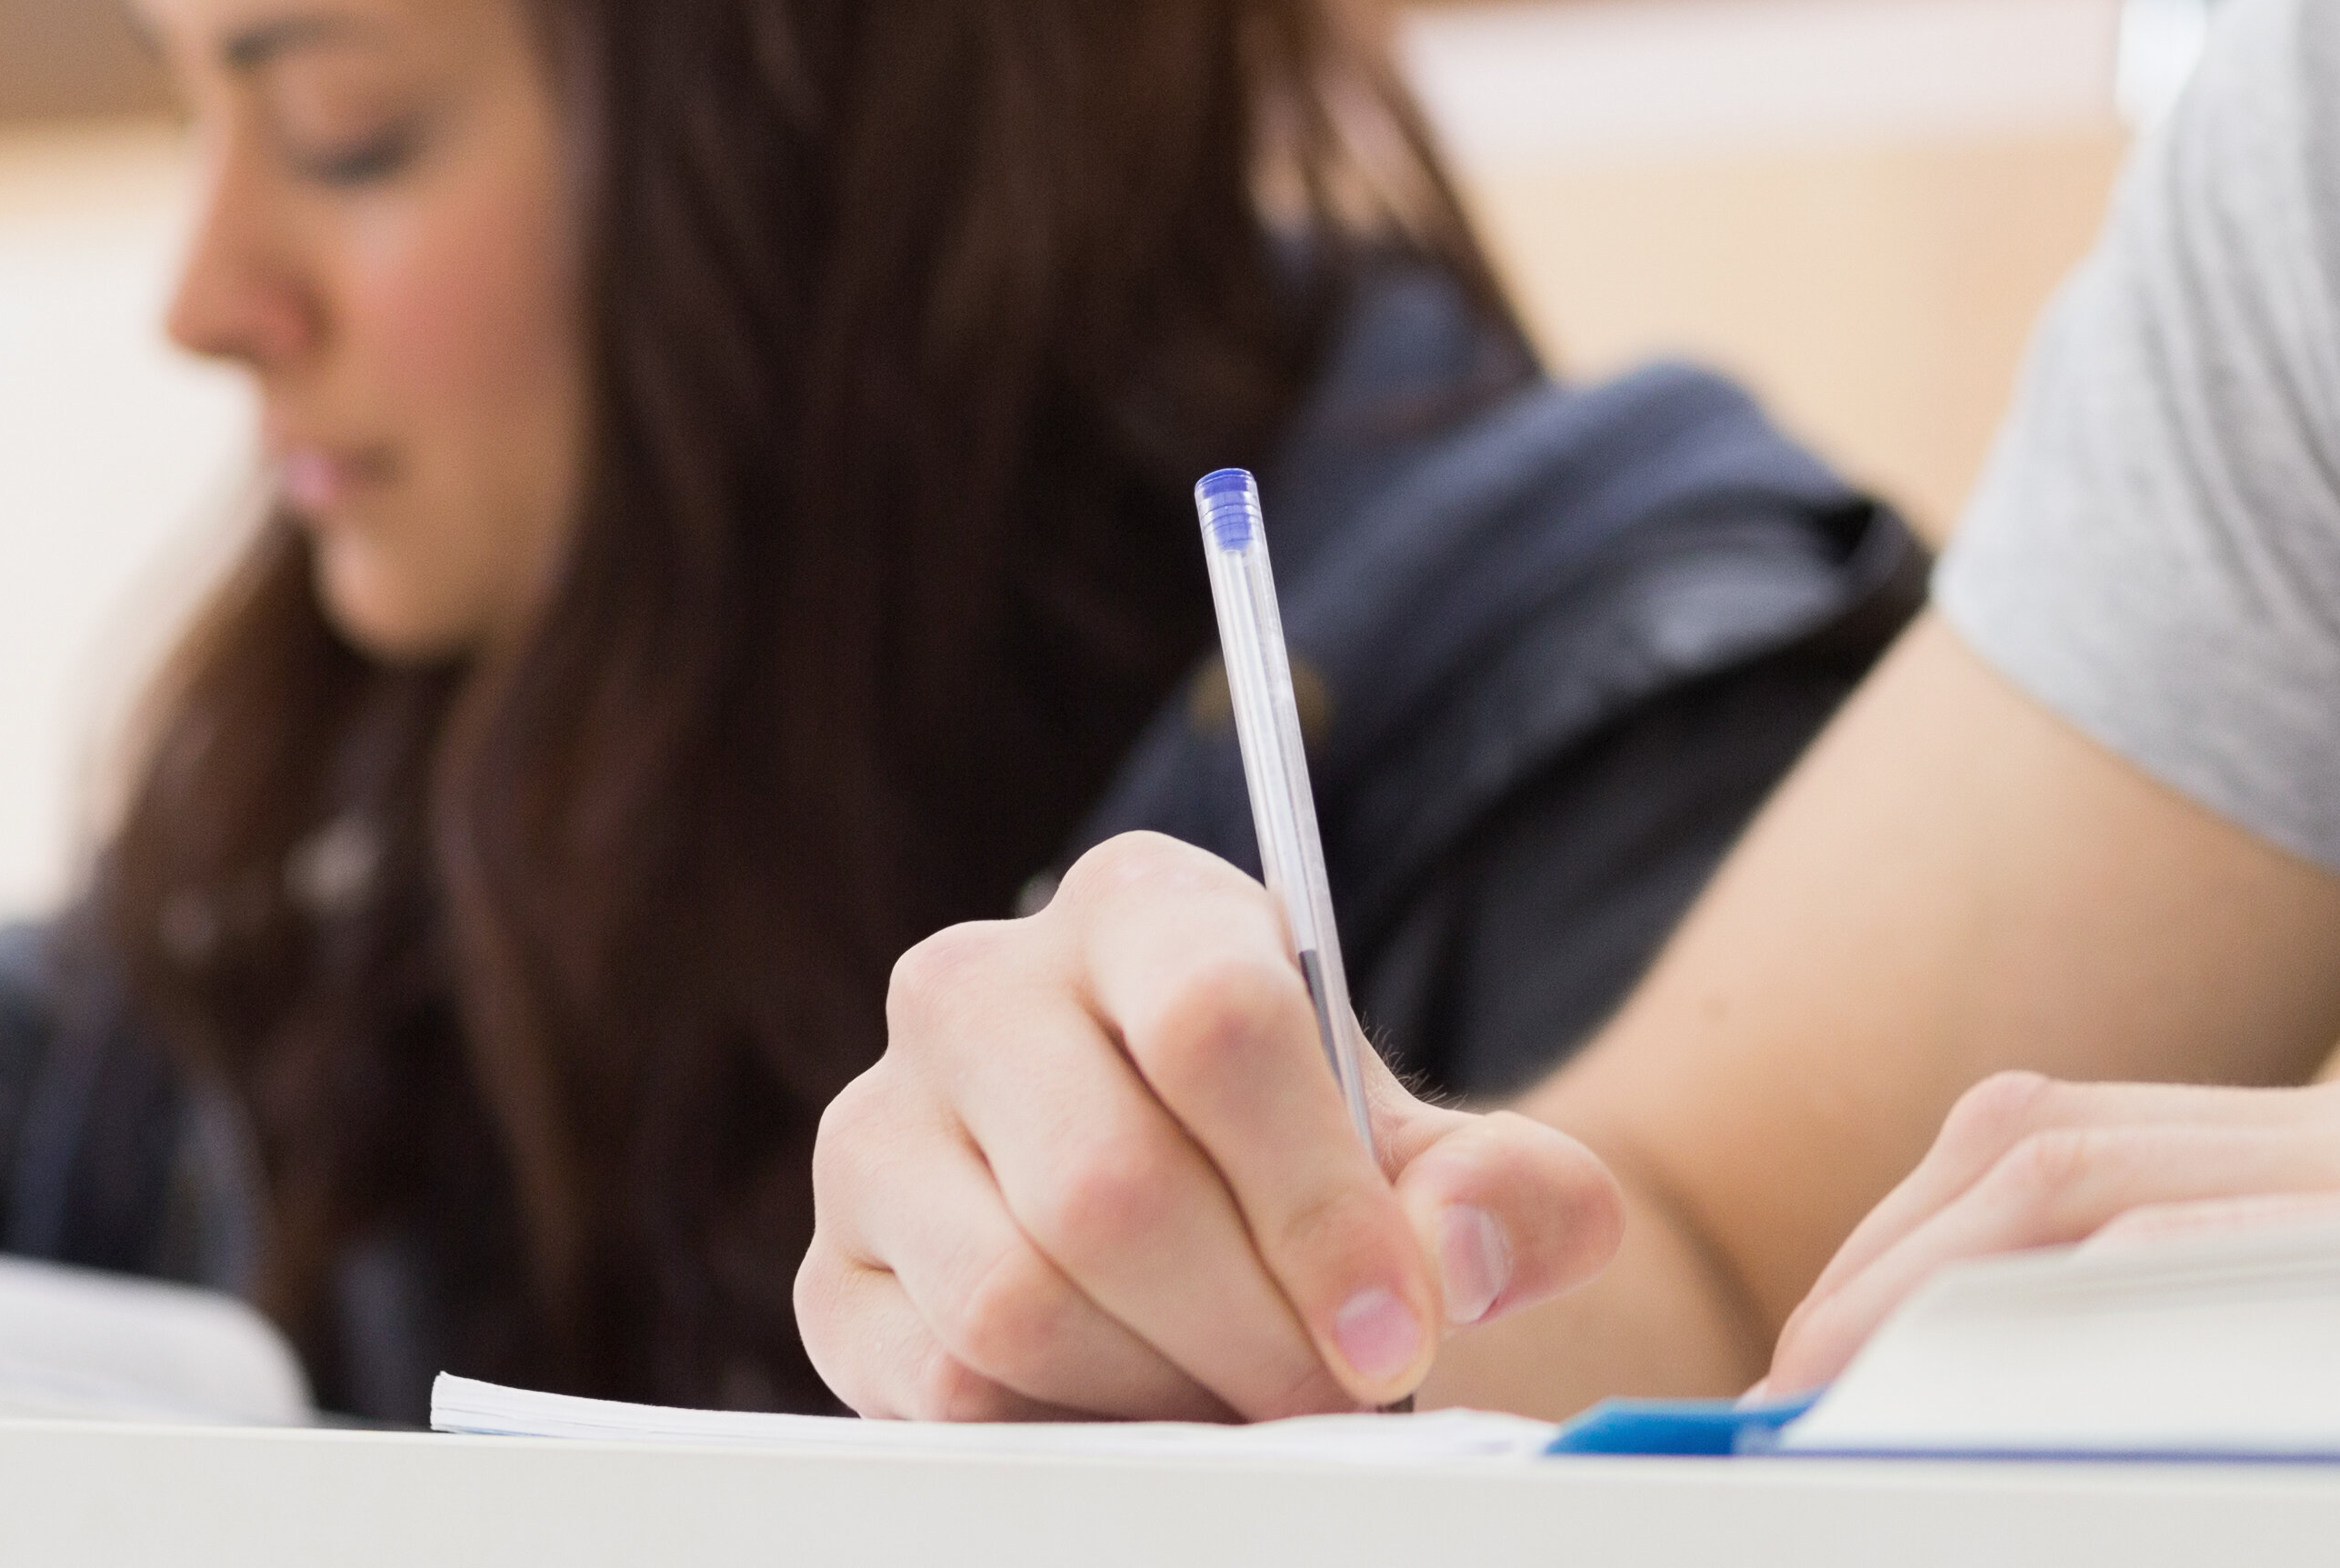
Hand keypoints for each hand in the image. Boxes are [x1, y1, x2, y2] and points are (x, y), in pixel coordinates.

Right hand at [797, 832, 1624, 1417]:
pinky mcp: (835, 1273)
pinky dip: (1067, 1432)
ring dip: (1161, 1391)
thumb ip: (1504, 1193)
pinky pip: (940, 1386)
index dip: (1317, 1201)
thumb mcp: (1438, 1163)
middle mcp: (978, 986)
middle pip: (1112, 1187)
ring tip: (1247, 1405)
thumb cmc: (1318, 1176)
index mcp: (1140, 906)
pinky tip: (1145, 1413)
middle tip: (1333, 1399)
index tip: (1400, 1329)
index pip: (1217, 1023)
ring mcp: (881, 1128)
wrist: (1206, 1234)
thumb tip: (1456, 1249)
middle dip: (1251, 1330)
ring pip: (1016, 1299)